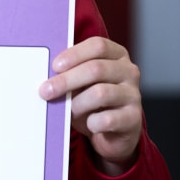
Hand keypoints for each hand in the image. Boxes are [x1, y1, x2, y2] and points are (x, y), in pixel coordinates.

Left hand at [37, 37, 142, 174]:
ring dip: (77, 104)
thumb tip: (47, 75)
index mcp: (117, 56)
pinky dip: (91, 123)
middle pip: (96, 69)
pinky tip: (89, 124)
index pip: (98, 46)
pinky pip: (107, 119)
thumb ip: (70, 74)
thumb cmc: (93, 103)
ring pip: (100, 93)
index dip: (74, 54)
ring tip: (69, 111)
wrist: (114, 133)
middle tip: (46, 91)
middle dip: (67, 80)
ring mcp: (133, 95)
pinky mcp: (132, 118)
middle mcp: (129, 72)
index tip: (55, 66)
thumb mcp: (82, 84)